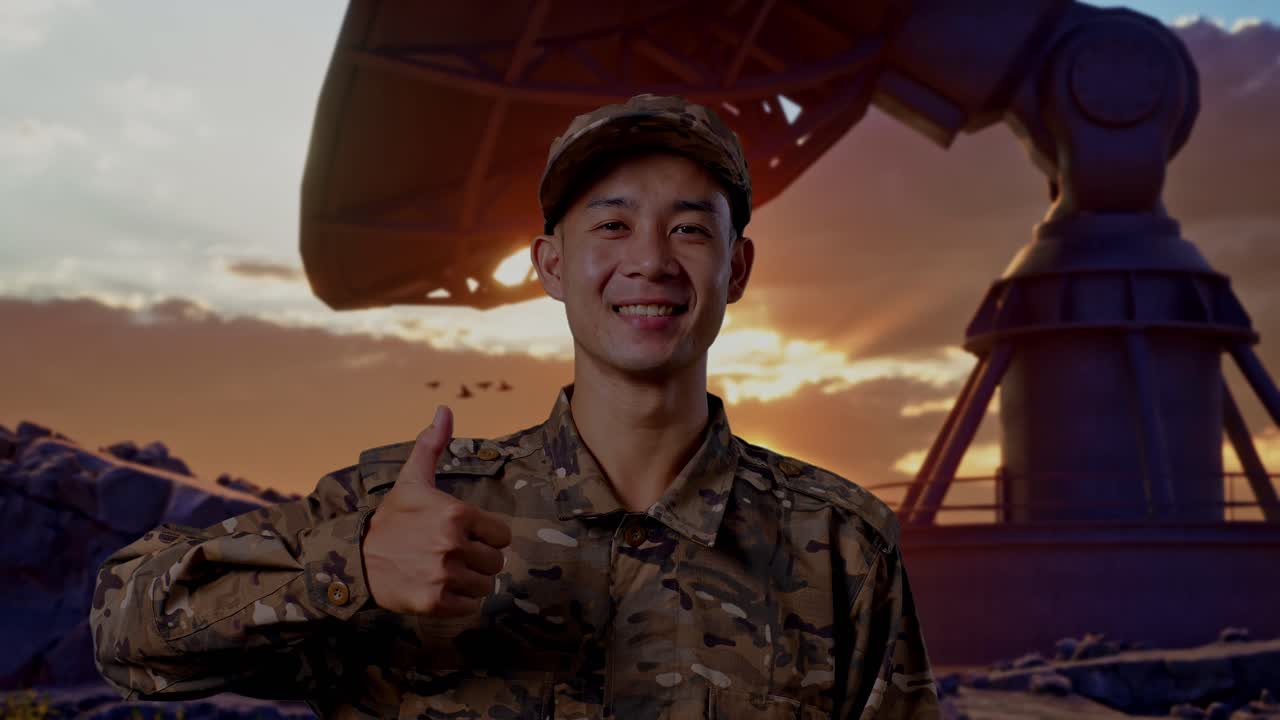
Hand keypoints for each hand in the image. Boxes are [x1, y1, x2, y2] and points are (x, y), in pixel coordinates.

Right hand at [361, 405, 512, 615]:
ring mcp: (443, 574)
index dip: (487, 537)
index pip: (502, 535)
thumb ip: (433, 445)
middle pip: (496, 562)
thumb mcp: (412, 479)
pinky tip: (440, 589)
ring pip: (486, 585)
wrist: (356, 559)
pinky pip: (470, 607)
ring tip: (447, 572)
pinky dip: (460, 602)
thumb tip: (445, 408)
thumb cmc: (392, 518)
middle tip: (454, 556)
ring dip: (471, 582)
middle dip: (480, 560)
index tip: (465, 536)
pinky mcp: (434, 602)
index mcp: (456, 513)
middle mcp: (452, 544)